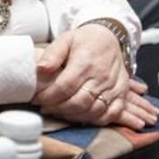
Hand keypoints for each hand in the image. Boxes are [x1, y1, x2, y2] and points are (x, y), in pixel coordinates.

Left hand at [33, 24, 156, 128]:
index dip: (48, 96)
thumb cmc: (84, 41)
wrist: (110, 38)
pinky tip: (79, 116)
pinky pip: (111, 114)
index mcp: (85, 63)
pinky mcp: (122, 94)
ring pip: (94, 111)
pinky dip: (95, 120)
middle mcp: (102, 77)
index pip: (64, 87)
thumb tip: (40, 69)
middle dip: (58, 108)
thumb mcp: (65, 39)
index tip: (36, 99)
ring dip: (73, 115)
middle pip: (79, 102)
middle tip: (45, 108)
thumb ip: (52, 54)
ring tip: (58, 111)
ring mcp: (114, 87)